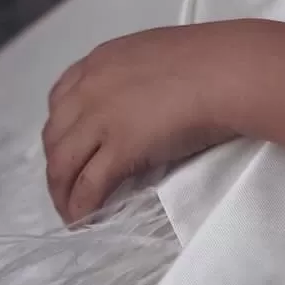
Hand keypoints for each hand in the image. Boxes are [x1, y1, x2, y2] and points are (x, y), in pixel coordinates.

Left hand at [43, 25, 251, 224]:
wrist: (230, 72)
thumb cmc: (213, 63)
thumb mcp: (160, 62)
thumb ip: (138, 84)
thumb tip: (142, 113)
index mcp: (102, 61)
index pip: (60, 100)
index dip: (59, 132)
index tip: (68, 152)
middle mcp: (91, 88)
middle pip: (54, 136)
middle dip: (56, 168)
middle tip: (67, 191)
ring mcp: (101, 119)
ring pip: (62, 165)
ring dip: (62, 194)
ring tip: (72, 214)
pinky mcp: (120, 149)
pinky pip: (88, 187)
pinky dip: (79, 208)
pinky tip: (82, 222)